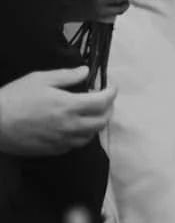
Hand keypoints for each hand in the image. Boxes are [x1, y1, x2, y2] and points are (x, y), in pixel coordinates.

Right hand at [0, 69, 115, 155]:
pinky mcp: (54, 150)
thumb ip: (67, 76)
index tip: (111, 85)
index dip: (112, 91)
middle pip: (103, 120)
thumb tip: (86, 72)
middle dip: (109, 108)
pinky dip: (82, 134)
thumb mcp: (40, 79)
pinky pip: (77, 144)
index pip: (103, 101)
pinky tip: (75, 125)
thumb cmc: (15, 98)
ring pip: (92, 134)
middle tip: (104, 99)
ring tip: (91, 112)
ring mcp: (63, 140)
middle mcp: (71, 125)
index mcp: (69, 106)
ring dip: (96, 122)